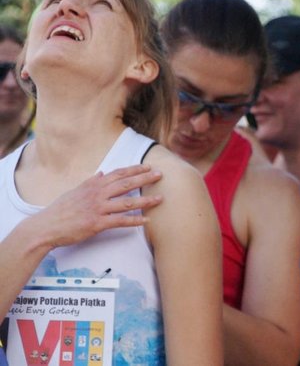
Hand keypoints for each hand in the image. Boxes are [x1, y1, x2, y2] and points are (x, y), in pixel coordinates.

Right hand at [31, 164, 162, 248]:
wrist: (46, 226)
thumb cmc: (61, 209)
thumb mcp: (75, 191)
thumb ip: (90, 182)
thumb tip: (101, 172)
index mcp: (93, 185)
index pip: (118, 174)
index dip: (134, 169)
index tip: (148, 166)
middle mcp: (97, 194)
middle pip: (126, 184)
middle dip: (145, 178)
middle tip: (161, 175)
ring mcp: (98, 209)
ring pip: (127, 202)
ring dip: (145, 200)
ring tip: (160, 198)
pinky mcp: (97, 223)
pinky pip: (120, 221)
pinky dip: (135, 220)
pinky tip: (147, 220)